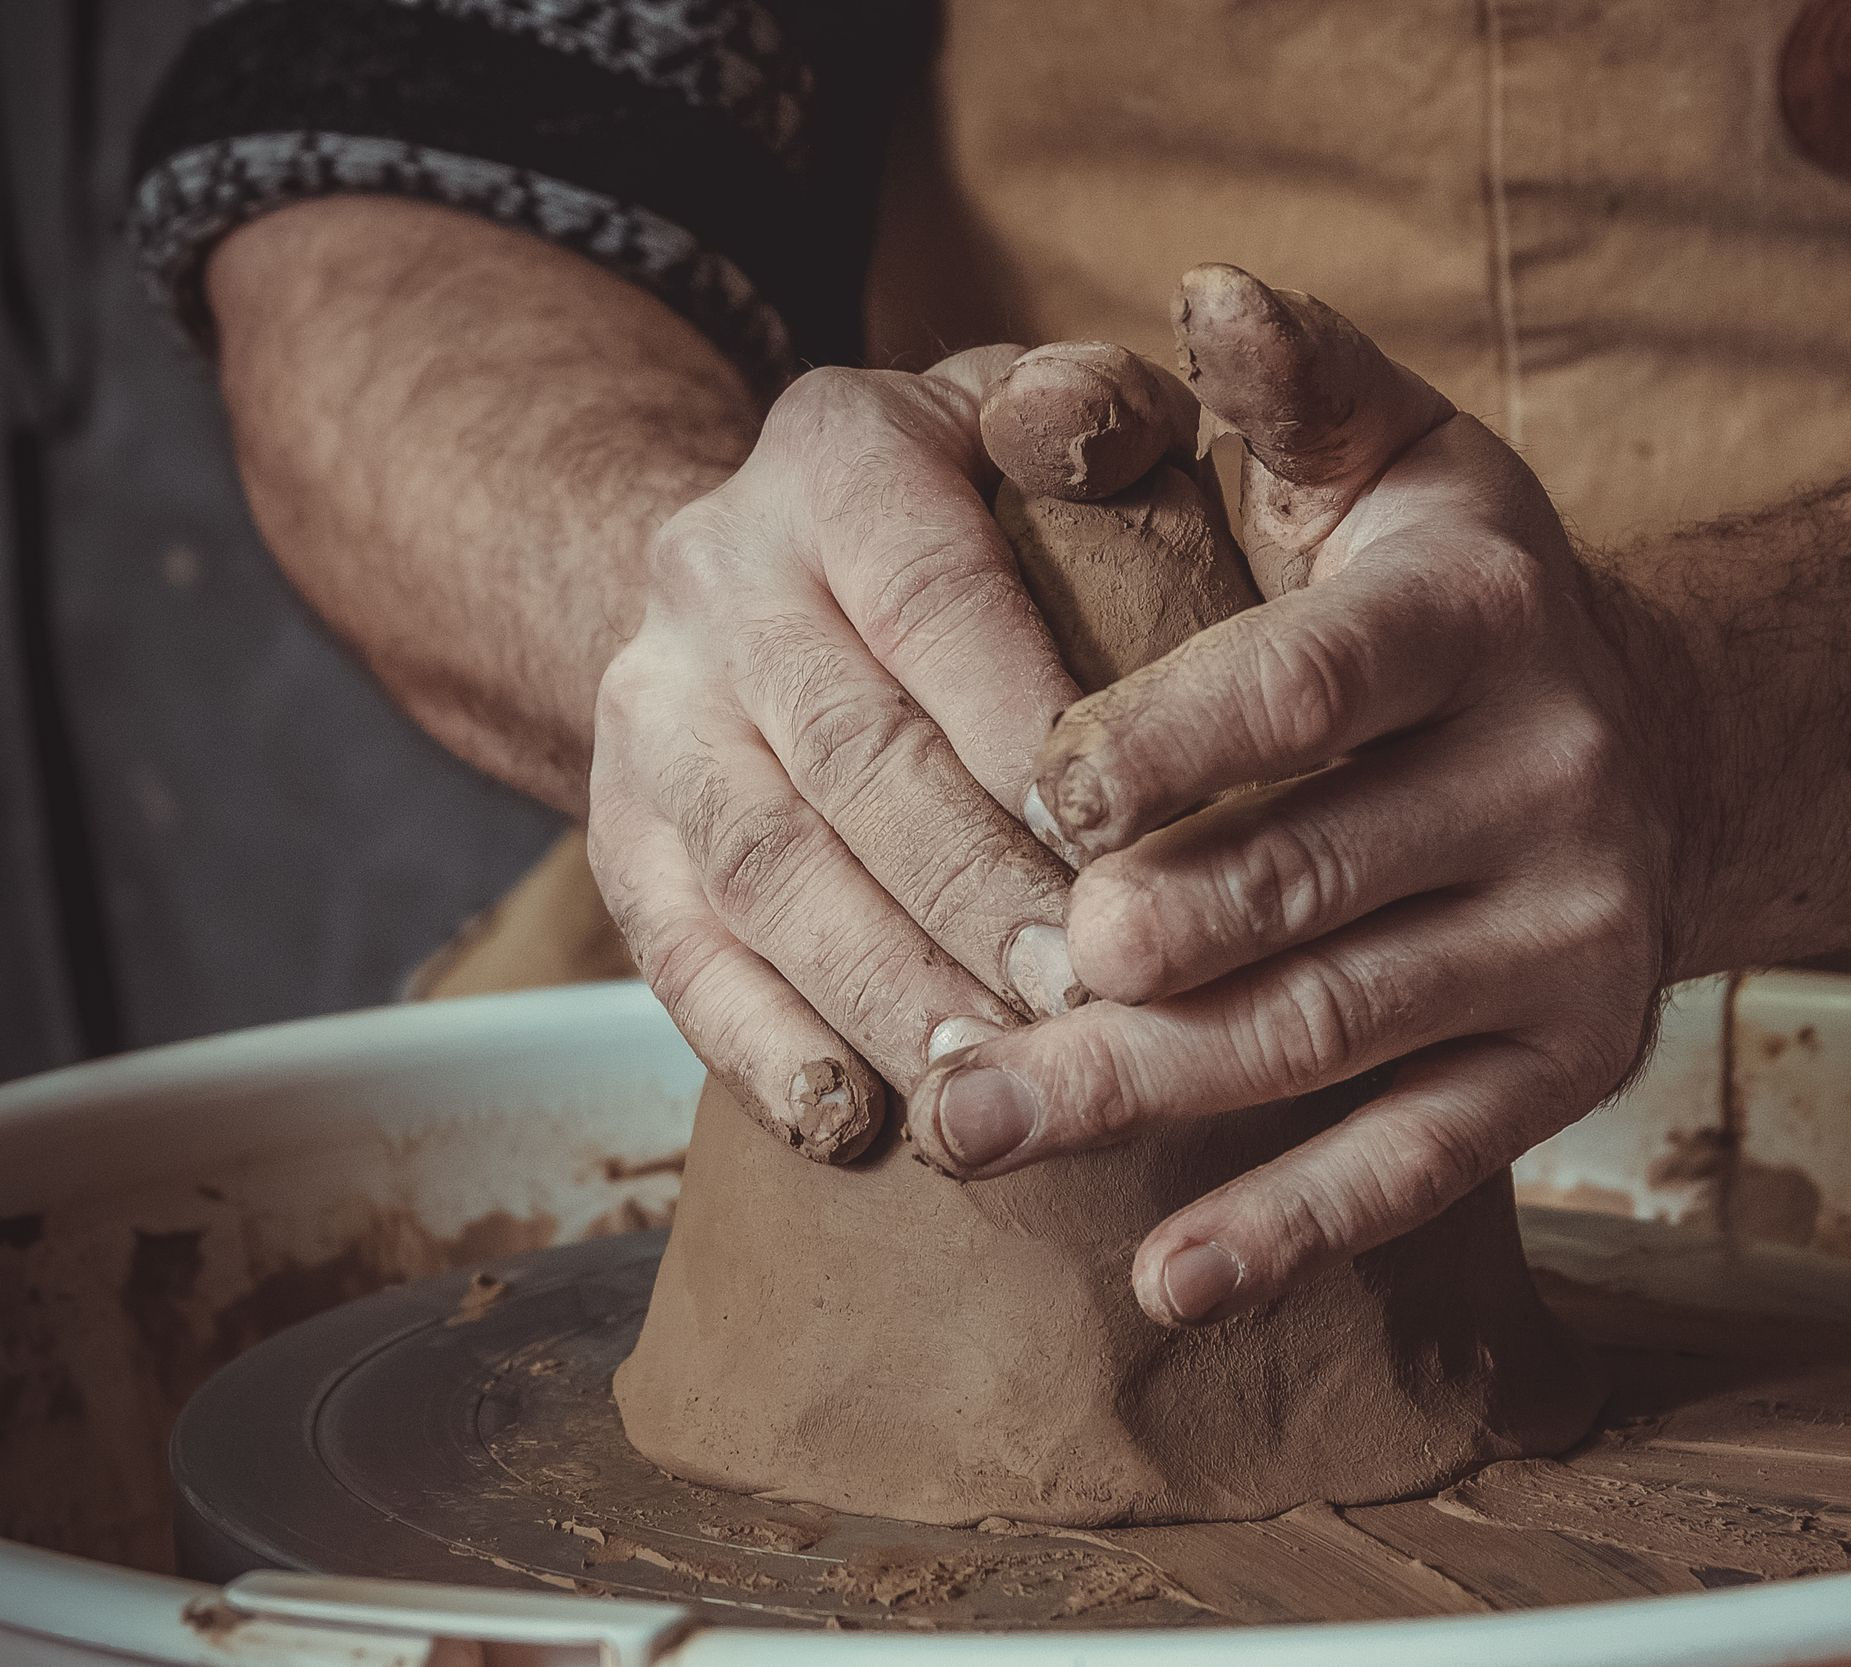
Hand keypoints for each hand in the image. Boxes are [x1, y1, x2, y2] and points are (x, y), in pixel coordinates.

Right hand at [589, 350, 1088, 1160]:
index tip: (1121, 845)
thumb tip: (1087, 428)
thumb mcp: (1031, 413)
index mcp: (836, 458)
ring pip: (761, 869)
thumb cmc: (970, 505)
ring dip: (879, 988)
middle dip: (969, 890)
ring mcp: (649, 713)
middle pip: (849, 755)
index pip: (933, 597)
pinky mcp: (615, 831)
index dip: (1020, 728)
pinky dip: (758, 1047)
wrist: (756, 566)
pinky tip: (849, 1125)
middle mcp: (716, 575)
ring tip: (990, 1082)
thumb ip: (1090, 410)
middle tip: (1082, 993)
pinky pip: (672, 952)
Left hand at [905, 267, 1683, 1321]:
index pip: (1314, 683)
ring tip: (977, 1132)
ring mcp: (1575, 934)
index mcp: (1481, 617)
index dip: (1168, 741)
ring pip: (1336, 1034)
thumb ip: (1294, 385)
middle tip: (958, 1018)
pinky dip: (1295, 1225)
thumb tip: (1198, 291)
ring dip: (1151, 1097)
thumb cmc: (1454, 597)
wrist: (1661, 742)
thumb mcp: (1397, 461)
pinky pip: (1427, 1158)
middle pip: (1306, 887)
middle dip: (1124, 961)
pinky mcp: (1574, 1062)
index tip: (1031, 797)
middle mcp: (1556, 778)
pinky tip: (1165, 1282)